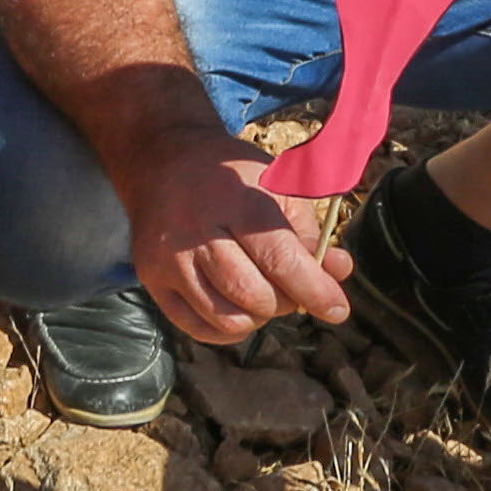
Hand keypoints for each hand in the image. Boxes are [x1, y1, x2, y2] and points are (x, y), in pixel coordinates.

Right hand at [126, 141, 350, 345]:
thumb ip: (309, 232)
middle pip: (253, 295)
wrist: (164, 162)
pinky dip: (228, 329)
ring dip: (257, 317)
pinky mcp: (152, 278)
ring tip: (261, 294)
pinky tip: (236, 306)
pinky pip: (198, 328)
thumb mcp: (277, 186)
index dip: (314, 289)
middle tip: (289, 287)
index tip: (337, 308)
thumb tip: (338, 274)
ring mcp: (169, 258)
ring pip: (227, 319)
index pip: (279, 258)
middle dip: (285, 301)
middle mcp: (197, 231)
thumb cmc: (231, 177)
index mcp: (235, 200)